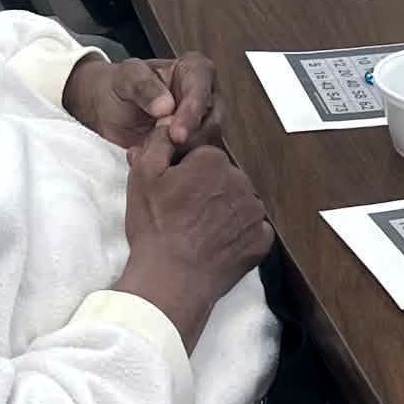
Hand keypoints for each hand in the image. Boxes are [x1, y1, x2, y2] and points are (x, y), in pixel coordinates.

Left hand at [63, 53, 223, 152]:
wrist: (108, 107)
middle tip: (166, 150)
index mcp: (194, 70)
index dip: (192, 113)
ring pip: (206, 144)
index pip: (202, 90)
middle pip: (212, 121)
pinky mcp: (194, 145)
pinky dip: (176, 164)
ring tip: (154, 153)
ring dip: (182, 154)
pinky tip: (155, 162)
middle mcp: (205, 96)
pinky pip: (195, 160)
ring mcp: (202, 122)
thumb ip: (144, 87)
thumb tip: (167, 107)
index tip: (177, 134)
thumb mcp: (126, 78)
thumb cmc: (120, 86)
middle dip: (190, 139)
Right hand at [117, 124, 272, 349]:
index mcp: (214, 161)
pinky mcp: (260, 241)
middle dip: (209, 191)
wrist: (171, 279)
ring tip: (201, 231)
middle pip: (225, 178)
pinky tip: (219, 244)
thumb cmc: (155, 227)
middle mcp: (240, 181)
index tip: (175, 192)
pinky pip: (254, 230)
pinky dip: (240, 235)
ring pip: (240, 203)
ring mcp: (254, 213)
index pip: (204, 158)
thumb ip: (158, 142)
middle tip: (186, 214)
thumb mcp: (142, 176)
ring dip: (226, 212)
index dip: (187, 174)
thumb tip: (169, 124)